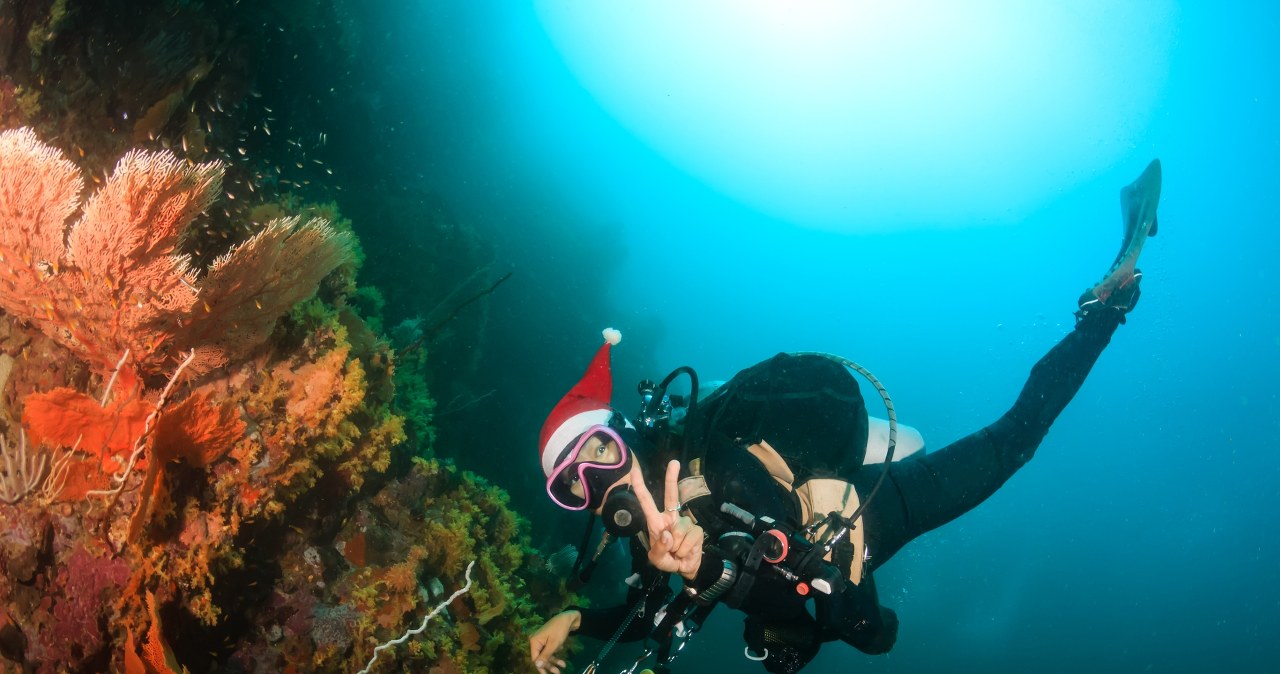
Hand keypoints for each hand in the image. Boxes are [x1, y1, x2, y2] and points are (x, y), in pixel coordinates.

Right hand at [529, 610, 579, 673]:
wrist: (568, 618)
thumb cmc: (560, 630)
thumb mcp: (553, 644)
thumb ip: (545, 656)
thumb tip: (537, 665)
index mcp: (534, 641)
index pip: (535, 658)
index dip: (541, 667)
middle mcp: (536, 641)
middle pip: (541, 657)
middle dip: (549, 665)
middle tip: (558, 672)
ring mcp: (542, 640)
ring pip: (546, 655)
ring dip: (554, 661)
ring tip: (563, 665)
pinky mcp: (547, 640)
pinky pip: (549, 650)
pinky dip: (555, 654)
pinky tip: (562, 656)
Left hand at [631, 460, 703, 579]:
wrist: (686, 568)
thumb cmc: (667, 560)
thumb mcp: (657, 560)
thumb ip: (658, 549)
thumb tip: (667, 534)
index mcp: (656, 522)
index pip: (647, 503)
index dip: (640, 487)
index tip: (635, 471)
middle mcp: (670, 518)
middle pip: (671, 496)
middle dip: (671, 478)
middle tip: (674, 462)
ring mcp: (684, 522)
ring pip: (679, 530)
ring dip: (677, 547)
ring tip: (677, 551)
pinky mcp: (696, 530)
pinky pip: (690, 539)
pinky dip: (686, 550)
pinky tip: (686, 551)